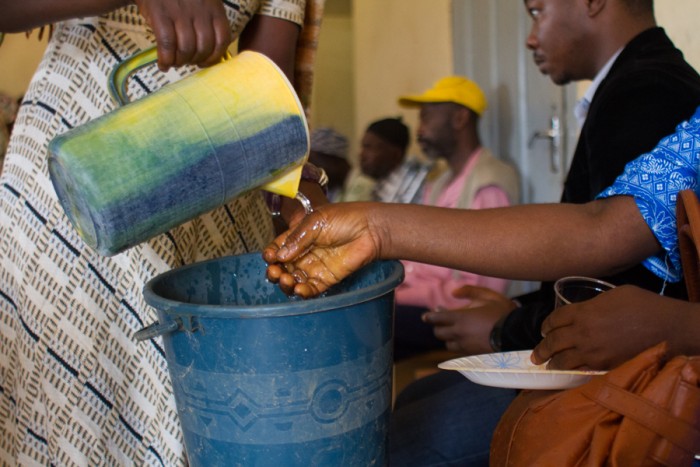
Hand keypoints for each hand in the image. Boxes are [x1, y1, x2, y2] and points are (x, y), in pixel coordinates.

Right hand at [135, 0, 231, 69]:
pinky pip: (167, 44)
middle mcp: (200, 10)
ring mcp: (180, 12)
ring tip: (175, 62)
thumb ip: (210, 21)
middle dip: (195, 60)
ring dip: (180, 61)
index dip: (214, 57)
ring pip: (186, 48)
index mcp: (214, 7)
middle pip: (204, 47)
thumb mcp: (202, 1)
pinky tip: (163, 65)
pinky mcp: (160, 14)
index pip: (222, 39)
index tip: (205, 62)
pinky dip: (166, 59)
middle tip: (187, 62)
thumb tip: (211, 53)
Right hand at [263, 203, 380, 297]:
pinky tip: (298, 289)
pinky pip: (311, 289)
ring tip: (286, 280)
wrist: (370, 229)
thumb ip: (297, 238)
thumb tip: (280, 255)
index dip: (271, 254)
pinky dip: (302, 292)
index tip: (269, 257)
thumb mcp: (315, 222)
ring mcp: (315, 267)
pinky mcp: (327, 279)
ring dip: (286, 283)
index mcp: (298, 236)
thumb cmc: (345, 218)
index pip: (278, 248)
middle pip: (283, 267)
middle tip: (275, 272)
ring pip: (294, 280)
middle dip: (275, 272)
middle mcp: (304, 253)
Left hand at [421, 285, 516, 354]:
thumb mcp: (487, 296)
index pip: (436, 319)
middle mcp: (459, 334)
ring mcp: (466, 346)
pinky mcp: (473, 355)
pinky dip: (458, 345)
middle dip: (438, 327)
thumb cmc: (502, 313)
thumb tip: (454, 292)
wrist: (517, 334)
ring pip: (448, 344)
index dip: (428, 317)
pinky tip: (464, 339)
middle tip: (441, 321)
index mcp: (460, 319)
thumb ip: (469, 291)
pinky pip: (459, 351)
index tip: (425, 316)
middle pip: (439, 333)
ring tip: (453, 331)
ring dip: (448, 337)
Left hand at [531, 285, 693, 370]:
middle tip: (535, 356)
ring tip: (547, 366)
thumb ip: (593, 304)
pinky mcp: (605, 366)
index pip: (555, 319)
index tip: (544, 330)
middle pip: (553, 342)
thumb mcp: (614, 295)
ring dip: (553, 363)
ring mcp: (593, 351)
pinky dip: (572, 372)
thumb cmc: (644, 305)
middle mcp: (582, 332)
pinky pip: (581, 371)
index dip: (547, 325)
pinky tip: (568, 373)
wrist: (667, 327)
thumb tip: (587, 311)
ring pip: (563, 360)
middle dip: (541, 350)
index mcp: (583, 312)